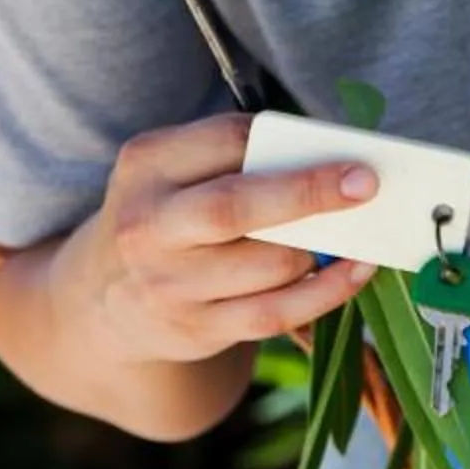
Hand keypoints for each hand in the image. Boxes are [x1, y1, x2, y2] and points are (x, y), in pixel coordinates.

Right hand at [58, 112, 377, 369]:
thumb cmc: (168, 214)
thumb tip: (334, 156)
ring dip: (323, 249)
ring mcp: (168, 283)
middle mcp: (148, 224)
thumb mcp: (174, 170)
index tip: (342, 146)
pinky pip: (274, 313)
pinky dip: (326, 293)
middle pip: (234, 207)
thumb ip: (236, 157)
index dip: (285, 141)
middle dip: (307, 193)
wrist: (103, 298)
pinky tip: (356, 272)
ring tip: (360, 233)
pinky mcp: (195, 329)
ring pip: (266, 265)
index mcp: (146, 164)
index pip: (225, 139)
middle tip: (366, 184)